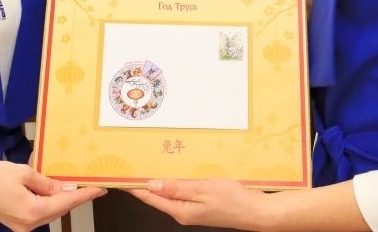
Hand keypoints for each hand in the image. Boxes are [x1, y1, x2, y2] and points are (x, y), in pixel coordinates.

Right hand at [0, 161, 104, 231]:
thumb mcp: (23, 173)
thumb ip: (47, 182)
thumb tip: (65, 189)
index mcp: (32, 212)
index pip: (66, 203)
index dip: (84, 195)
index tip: (101, 188)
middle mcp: (28, 225)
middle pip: (58, 210)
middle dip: (73, 196)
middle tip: (89, 182)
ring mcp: (20, 226)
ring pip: (48, 212)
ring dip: (59, 198)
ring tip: (72, 183)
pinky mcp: (15, 222)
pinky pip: (37, 212)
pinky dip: (46, 201)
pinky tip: (51, 188)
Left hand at [129, 178, 269, 229]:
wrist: (255, 211)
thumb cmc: (233, 201)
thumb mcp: (202, 190)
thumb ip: (177, 188)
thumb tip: (152, 184)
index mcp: (180, 211)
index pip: (151, 197)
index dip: (135, 187)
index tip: (123, 176)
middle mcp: (183, 212)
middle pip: (158, 195)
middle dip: (145, 181)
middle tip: (133, 165)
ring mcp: (192, 208)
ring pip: (170, 192)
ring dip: (160, 180)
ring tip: (148, 165)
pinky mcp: (201, 203)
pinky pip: (182, 191)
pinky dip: (175, 181)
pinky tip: (174, 171)